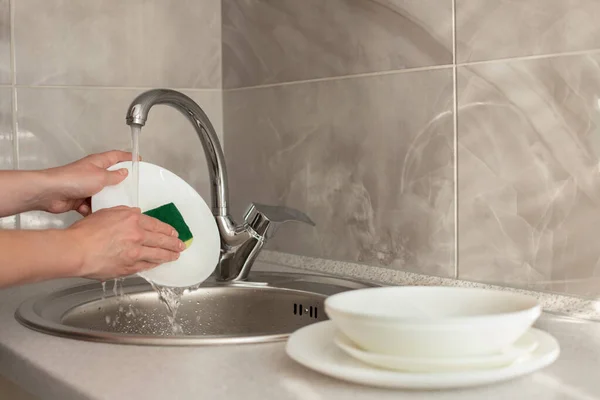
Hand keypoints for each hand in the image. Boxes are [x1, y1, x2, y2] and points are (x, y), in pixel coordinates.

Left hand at [41, 150, 132, 215]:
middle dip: (120, 184)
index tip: (139, 160)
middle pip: (111, 177)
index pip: (116, 156)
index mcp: (98, 162)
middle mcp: (92, 173)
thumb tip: (124, 172)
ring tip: (119, 206)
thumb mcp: (100, 176)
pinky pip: (92, 205)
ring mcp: (86, 186)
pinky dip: (95, 209)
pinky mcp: (80, 199)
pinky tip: (99, 213)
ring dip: (108, 200)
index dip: (128, 157)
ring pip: (103, 194)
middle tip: (133, 189)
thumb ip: (115, 176)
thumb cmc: (73, 180)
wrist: (51, 193)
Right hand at [67, 206, 184, 279]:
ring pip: (157, 255)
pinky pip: (146, 266)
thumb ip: (124, 212)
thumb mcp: (107, 212)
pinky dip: (154, 264)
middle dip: (174, 243)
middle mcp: (137, 236)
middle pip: (161, 240)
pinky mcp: (129, 267)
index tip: (174, 233)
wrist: (76, 250)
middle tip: (181, 245)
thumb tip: (135, 214)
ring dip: (168, 255)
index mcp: (133, 220)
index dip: (168, 230)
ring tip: (175, 256)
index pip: (157, 225)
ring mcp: (135, 253)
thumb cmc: (85, 231)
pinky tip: (157, 264)